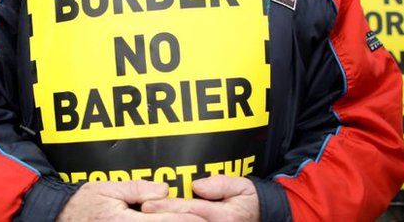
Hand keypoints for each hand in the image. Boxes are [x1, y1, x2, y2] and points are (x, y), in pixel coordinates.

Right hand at [57, 181, 203, 221]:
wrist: (60, 217)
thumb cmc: (83, 202)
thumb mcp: (109, 188)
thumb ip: (139, 189)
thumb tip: (164, 190)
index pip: (164, 221)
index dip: (187, 220)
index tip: (203, 216)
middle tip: (204, 219)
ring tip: (194, 221)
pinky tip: (170, 221)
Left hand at [142, 175, 259, 220]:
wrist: (262, 218)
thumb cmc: (248, 201)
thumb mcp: (242, 186)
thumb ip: (221, 184)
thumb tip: (197, 186)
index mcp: (225, 216)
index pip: (191, 210)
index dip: (168, 207)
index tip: (148, 204)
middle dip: (161, 218)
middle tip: (141, 212)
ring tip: (145, 219)